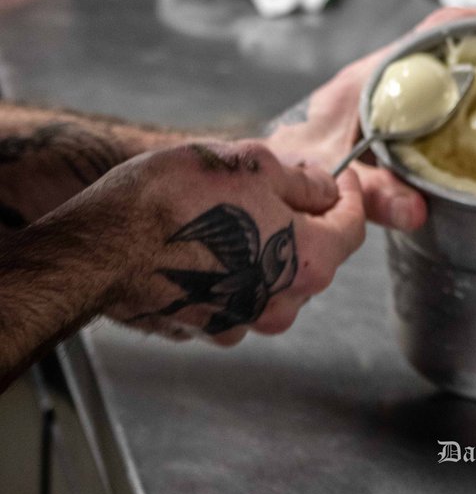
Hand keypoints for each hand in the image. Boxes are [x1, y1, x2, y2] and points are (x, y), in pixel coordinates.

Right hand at [93, 139, 364, 345]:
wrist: (104, 245)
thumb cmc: (177, 198)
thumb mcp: (251, 164)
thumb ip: (301, 181)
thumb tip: (325, 188)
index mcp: (306, 259)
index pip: (352, 228)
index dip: (350, 195)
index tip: (342, 177)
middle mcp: (281, 303)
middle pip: (314, 258)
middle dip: (307, 221)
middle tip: (284, 186)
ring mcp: (241, 323)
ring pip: (274, 281)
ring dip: (267, 249)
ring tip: (236, 211)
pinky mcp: (203, 330)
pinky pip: (236, 298)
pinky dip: (233, 273)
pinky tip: (206, 244)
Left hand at [267, 7, 475, 231]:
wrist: (261, 179)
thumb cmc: (289, 170)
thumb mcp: (332, 183)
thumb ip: (372, 194)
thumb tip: (417, 208)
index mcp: (369, 79)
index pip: (429, 32)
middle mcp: (380, 78)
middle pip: (445, 42)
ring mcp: (386, 96)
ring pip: (442, 68)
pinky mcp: (390, 118)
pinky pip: (435, 95)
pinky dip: (466, 97)